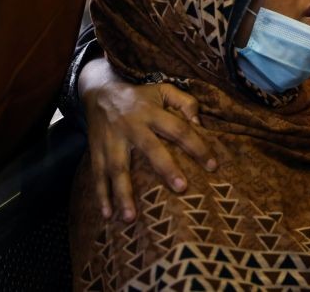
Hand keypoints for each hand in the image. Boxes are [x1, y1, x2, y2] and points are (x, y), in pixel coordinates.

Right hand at [81, 59, 215, 221]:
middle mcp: (132, 127)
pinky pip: (97, 175)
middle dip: (166, 168)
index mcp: (151, 112)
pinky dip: (101, 195)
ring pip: (118, 169)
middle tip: (181, 188)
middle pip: (150, 149)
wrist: (100, 91)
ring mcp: (112, 141)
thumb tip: (199, 124)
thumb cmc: (140, 96)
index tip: (212, 166)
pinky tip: (106, 215)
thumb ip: (186, 103)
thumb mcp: (164, 90)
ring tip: (131, 218)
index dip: (196, 146)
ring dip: (123, 194)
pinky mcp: (97, 151)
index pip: (179, 129)